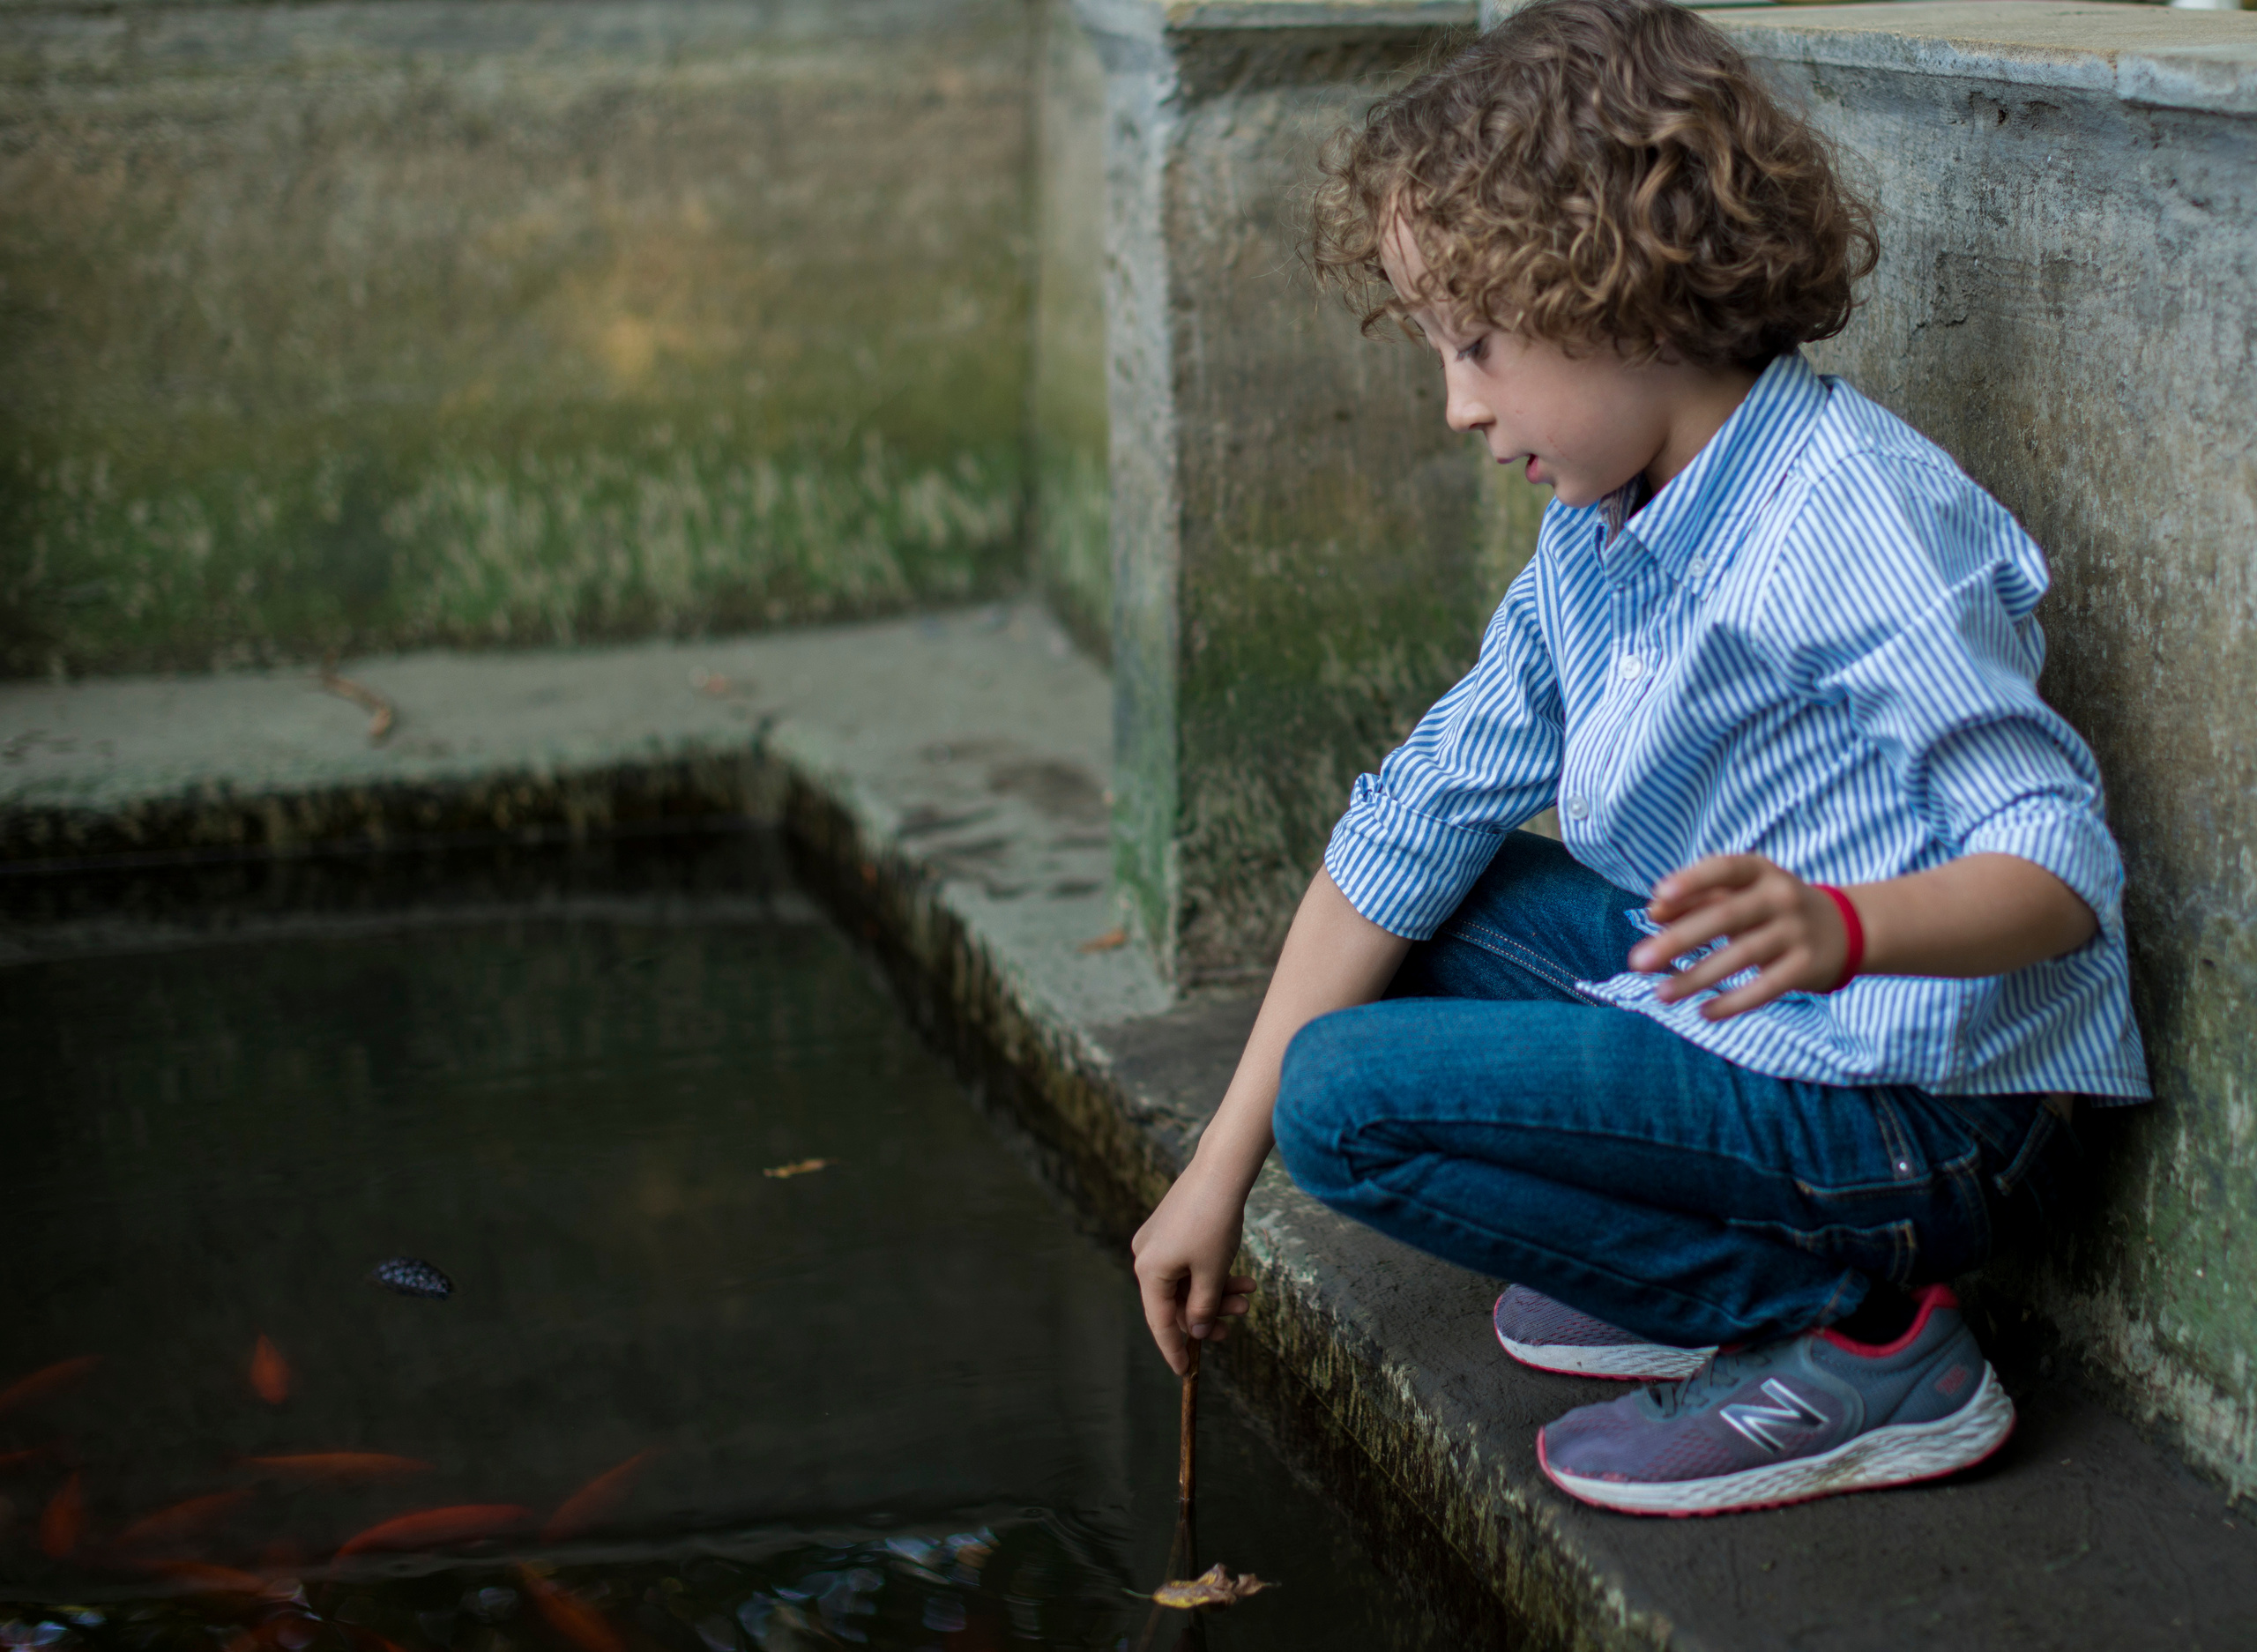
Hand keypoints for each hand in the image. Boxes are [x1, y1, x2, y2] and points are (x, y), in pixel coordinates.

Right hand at [1130, 1159, 1257, 1375]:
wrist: (1220, 1171)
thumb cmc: (1215, 1223)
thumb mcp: (1212, 1274)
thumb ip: (1203, 1309)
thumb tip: (1197, 1334)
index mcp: (1149, 1272)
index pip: (1160, 1323)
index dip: (1175, 1350)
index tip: (1186, 1373)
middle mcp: (1146, 1257)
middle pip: (1175, 1302)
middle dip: (1209, 1314)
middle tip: (1237, 1324)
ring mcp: (1156, 1242)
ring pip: (1186, 1282)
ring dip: (1216, 1293)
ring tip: (1249, 1294)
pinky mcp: (1169, 1229)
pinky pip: (1188, 1264)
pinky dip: (1211, 1274)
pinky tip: (1241, 1277)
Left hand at [1631, 853, 1850, 1019]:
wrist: (1842, 929)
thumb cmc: (1769, 908)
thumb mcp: (1740, 894)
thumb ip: (1696, 899)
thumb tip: (1653, 913)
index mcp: (1760, 872)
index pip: (1724, 869)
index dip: (1692, 881)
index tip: (1658, 897)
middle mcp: (1781, 897)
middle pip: (1725, 917)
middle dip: (1678, 940)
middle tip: (1638, 962)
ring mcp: (1796, 932)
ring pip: (1741, 957)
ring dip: (1697, 978)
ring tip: (1660, 994)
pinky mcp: (1806, 967)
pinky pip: (1765, 988)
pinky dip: (1733, 1002)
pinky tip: (1704, 1012)